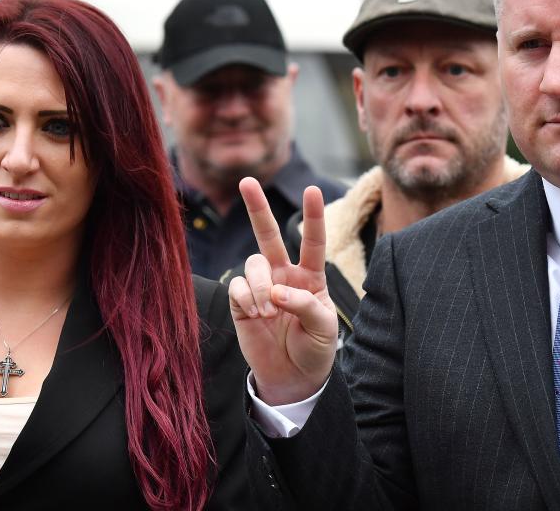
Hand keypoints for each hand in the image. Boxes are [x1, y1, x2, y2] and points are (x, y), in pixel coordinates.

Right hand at [229, 177, 338, 405]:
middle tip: (247, 181)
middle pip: (268, 235)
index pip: (312, 241)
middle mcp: (284, 275)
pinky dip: (247, 298)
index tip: (313, 190)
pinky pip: (237, 286)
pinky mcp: (241, 303)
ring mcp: (261, 287)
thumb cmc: (315, 350)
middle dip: (257, 208)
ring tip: (269, 311)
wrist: (293, 379)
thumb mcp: (322, 328)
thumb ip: (303, 304)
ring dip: (261, 286)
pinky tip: (256, 315)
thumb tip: (276, 292)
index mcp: (310, 277)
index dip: (313, 216)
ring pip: (253, 264)